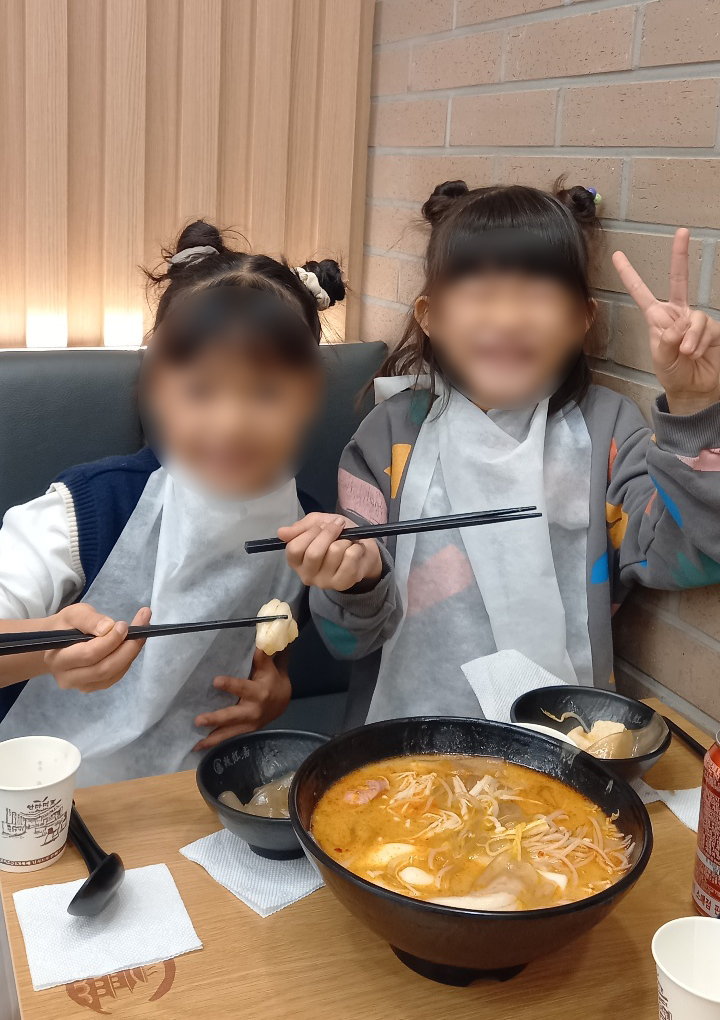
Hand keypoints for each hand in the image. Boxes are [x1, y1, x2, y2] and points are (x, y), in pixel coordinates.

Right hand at [44, 603, 150, 691]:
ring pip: (113, 674)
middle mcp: (68, 678)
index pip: (89, 654)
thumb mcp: (73, 614)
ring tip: (140, 633)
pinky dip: (127, 660)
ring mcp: (82, 686)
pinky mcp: (94, 687)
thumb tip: (109, 628)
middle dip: (127, 648)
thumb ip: (89, 620)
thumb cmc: (65, 626)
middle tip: (141, 628)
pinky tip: (131, 644)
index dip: (110, 640)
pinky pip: (116, 676)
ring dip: (131, 653)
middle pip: (104, 668)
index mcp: (58, 659)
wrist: (57, 644)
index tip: (124, 624)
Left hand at [193, 648, 290, 749]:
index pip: (242, 688)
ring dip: (211, 739)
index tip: (215, 681)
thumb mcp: (270, 669)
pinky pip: (228, 739)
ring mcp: (248, 725)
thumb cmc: (272, 681)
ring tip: (195, 744)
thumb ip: (262, 658)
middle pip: (232, 716)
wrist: (283, 703)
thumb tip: (258, 643)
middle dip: (215, 719)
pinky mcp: (244, 732)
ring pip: (229, 733)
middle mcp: (252, 711)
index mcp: (258, 692)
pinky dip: (213, 745)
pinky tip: (197, 748)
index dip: (230, 685)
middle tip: (198, 720)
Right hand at [278, 512, 382, 591]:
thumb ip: (300, 528)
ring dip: (344, 540)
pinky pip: (350, 558)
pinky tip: (355, 550)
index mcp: (296, 561)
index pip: (294, 548)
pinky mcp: (342, 584)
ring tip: (347, 542)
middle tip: (338, 526)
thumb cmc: (336, 536)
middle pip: (314, 553)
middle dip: (329, 533)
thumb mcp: (316, 524)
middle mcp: (306, 575)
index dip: (310, 533)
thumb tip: (281, 532)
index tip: (321, 526)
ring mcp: (324, 582)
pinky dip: (356, 548)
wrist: (362, 550)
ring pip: (334, 552)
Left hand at [612, 228, 719, 413]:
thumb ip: (666, 341)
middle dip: (680, 255)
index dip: (630, 275)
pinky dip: (698, 342)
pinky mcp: (712, 328)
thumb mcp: (661, 359)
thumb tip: (680, 325)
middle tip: (682, 231)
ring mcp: (696, 320)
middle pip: (679, 280)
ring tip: (686, 354)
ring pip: (693, 318)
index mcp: (658, 318)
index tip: (618, 256)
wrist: (694, 388)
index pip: (641, 293)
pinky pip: (704, 328)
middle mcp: (678, 314)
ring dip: (689, 338)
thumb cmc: (674, 373)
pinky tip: (696, 352)